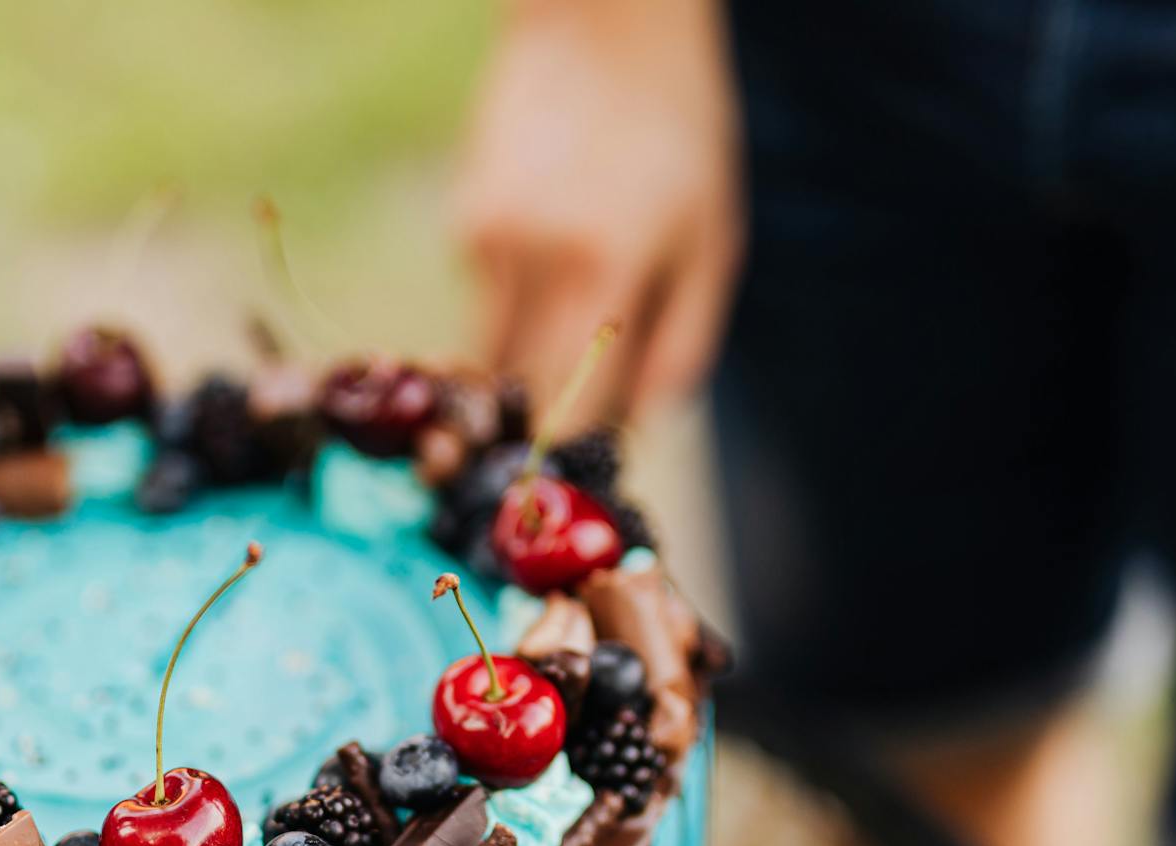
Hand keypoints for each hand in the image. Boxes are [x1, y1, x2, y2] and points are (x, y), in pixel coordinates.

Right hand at [454, 0, 744, 420]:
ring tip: (573, 323)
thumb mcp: (713, 239)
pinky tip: (552, 246)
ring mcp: (487, 243)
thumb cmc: (679, 132)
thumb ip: (683, 343)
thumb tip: (639, 426)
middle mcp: (534, 264)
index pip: (574, 409)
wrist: (603, 21)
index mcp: (607, 273)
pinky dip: (518, 300)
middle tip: (568, 432)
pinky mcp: (462, 225)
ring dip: (526, 366)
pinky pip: (487, 300)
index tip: (586, 472)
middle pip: (520, 395)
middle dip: (543, 424)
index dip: (580, 450)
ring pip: (493, 354)